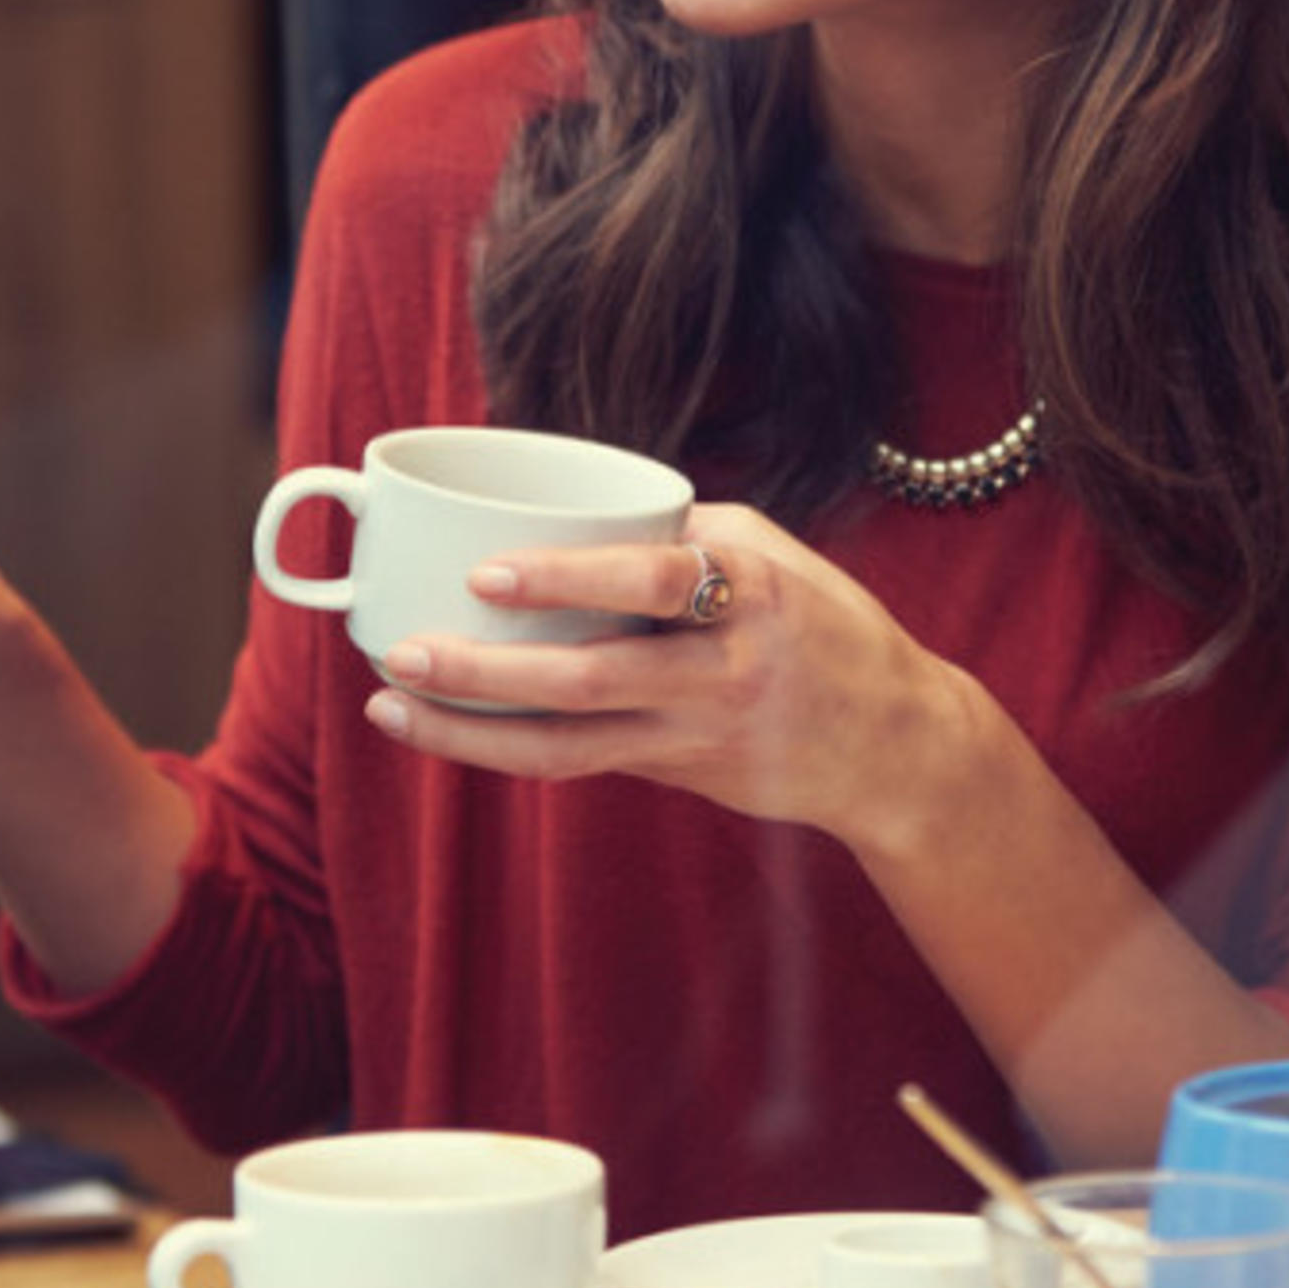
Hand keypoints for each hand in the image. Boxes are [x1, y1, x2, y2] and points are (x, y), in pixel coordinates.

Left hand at [361, 504, 996, 856]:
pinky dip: (506, 747)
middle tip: (403, 651)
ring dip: (471, 730)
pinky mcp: (680, 775)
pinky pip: (580, 763)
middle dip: (485, 671)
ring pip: (568, 746)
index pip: (653, 582)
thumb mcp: (773, 556)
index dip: (565, 579)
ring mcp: (699, 735)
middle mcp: (725, 671)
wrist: (895, 745)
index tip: (485, 573)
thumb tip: (574, 512)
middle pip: (589, 680)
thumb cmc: (825, 625)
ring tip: (393, 707)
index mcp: (752, 592)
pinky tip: (446, 730)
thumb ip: (681, 536)